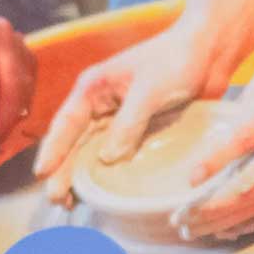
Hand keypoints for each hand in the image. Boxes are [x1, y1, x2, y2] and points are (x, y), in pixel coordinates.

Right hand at [31, 0, 253, 204]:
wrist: (211, 51)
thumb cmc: (177, 59)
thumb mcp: (149, 90)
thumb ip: (128, 124)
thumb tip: (106, 159)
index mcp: (94, 87)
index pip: (65, 123)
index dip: (53, 150)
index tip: (42, 175)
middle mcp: (102, 104)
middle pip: (75, 143)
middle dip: (64, 170)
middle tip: (59, 200)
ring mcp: (121, 117)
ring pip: (94, 151)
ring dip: (85, 175)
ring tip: (75, 202)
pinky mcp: (142, 128)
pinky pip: (120, 153)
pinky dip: (111, 172)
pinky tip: (107, 192)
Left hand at [173, 30, 253, 243]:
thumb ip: (242, 112)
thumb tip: (209, 146)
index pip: (244, 140)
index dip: (215, 162)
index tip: (189, 180)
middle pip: (253, 186)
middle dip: (214, 208)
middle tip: (180, 220)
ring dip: (226, 220)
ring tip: (195, 230)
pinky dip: (248, 219)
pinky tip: (227, 228)